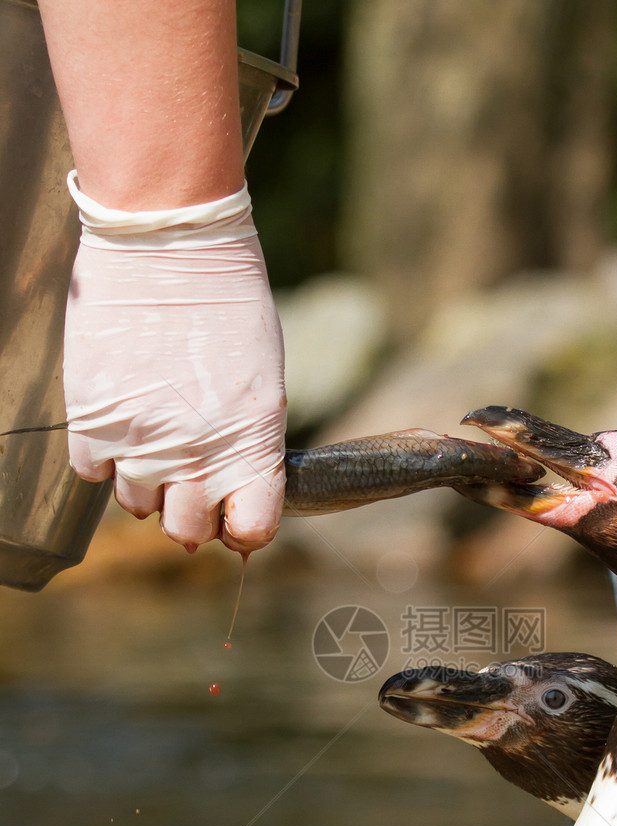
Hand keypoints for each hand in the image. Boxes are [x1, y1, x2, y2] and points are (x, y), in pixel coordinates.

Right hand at [64, 181, 286, 551]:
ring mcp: (138, 441)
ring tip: (155, 433)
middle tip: (191, 480)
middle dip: (192, 512)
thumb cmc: (228, 299)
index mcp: (251, 443)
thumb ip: (249, 440)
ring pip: (136, 504)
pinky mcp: (91, 420)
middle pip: (186, 532)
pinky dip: (106, 454)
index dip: (243, 526)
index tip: (236, 511)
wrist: (167, 238)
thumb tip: (229, 484)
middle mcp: (195, 454)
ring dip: (147, 481)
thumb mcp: (261, 377)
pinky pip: (94, 472)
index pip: (251, 530)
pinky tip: (123, 415)